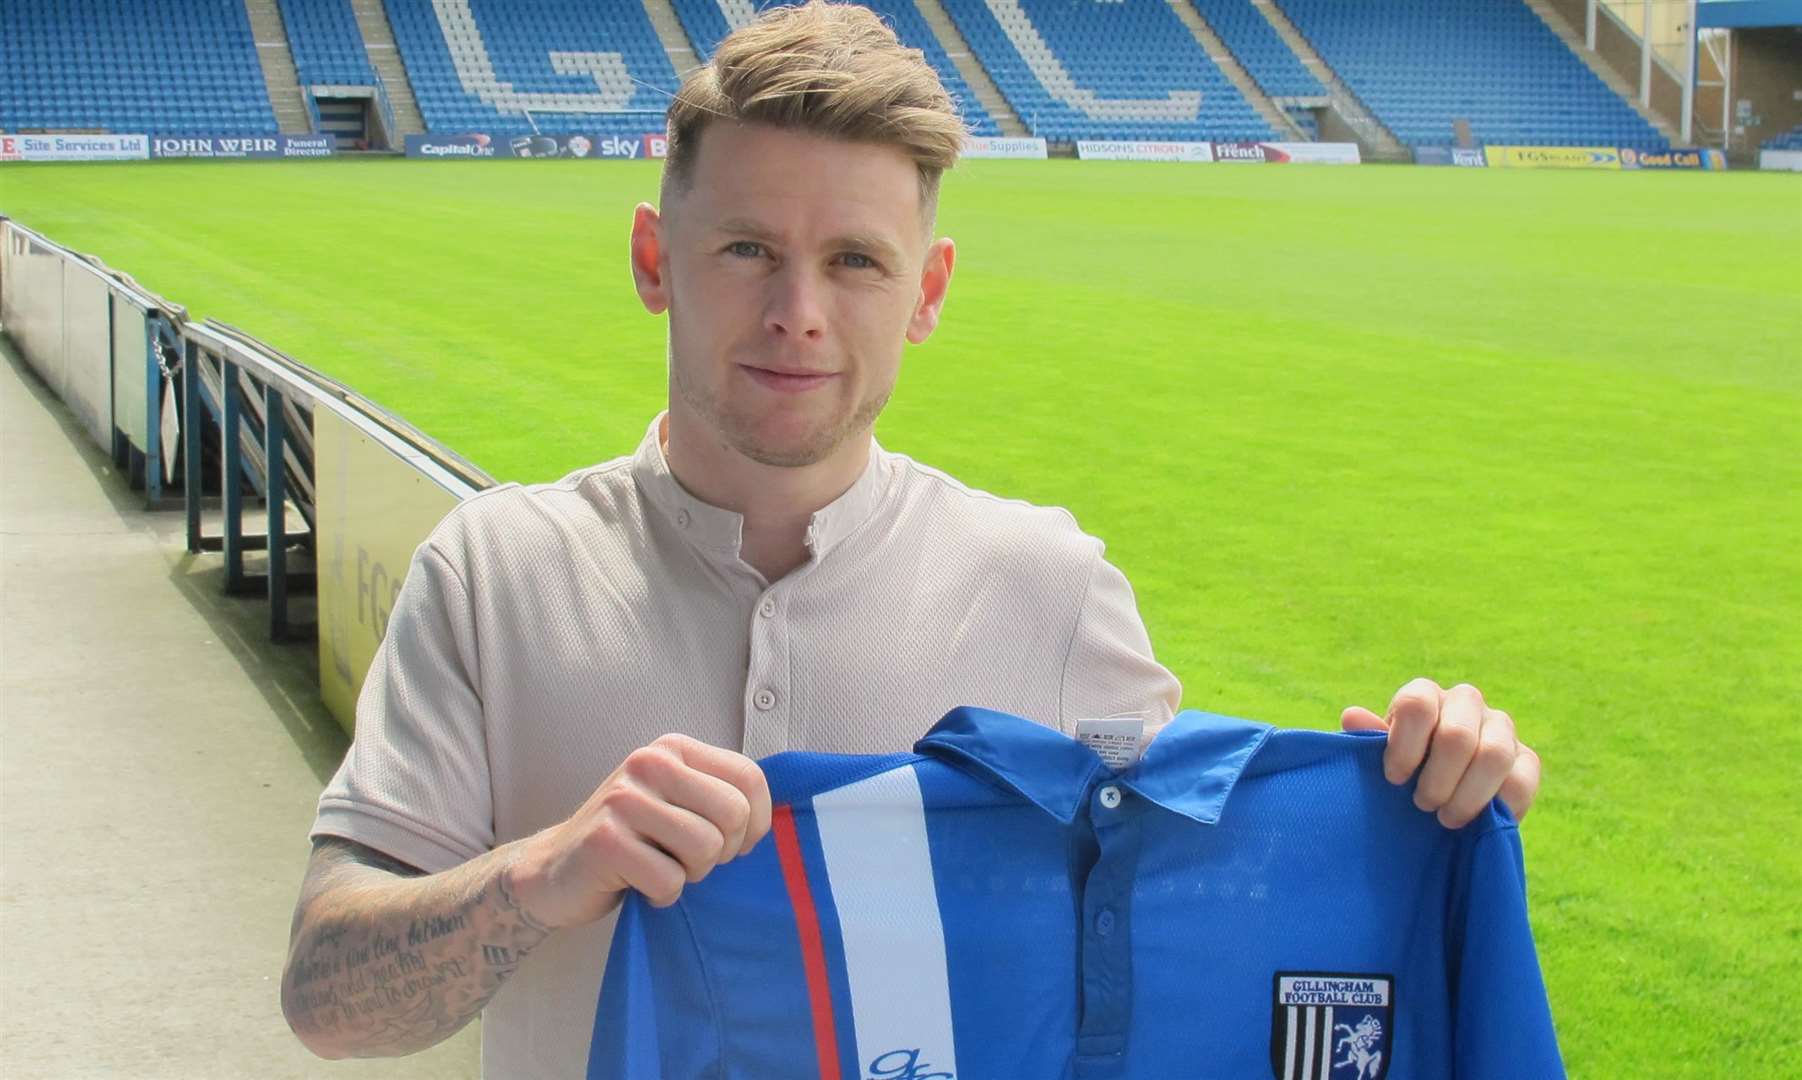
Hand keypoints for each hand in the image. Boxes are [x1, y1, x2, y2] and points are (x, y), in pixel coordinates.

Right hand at [509, 734, 771, 928]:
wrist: (555, 872)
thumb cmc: (632, 841)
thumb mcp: (677, 803)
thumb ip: (720, 796)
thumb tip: (782, 817)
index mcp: (673, 749)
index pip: (750, 778)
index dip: (755, 823)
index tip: (734, 846)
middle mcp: (649, 763)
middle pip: (732, 814)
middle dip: (721, 852)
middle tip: (690, 861)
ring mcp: (623, 799)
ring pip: (704, 849)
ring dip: (689, 874)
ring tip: (661, 868)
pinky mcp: (604, 840)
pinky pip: (669, 880)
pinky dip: (661, 895)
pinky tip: (638, 885)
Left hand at [1342, 679, 1539, 827]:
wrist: (1438, 801)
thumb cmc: (1401, 774)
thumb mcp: (1380, 759)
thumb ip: (1368, 741)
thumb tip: (1353, 716)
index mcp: (1426, 695)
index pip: (1419, 703)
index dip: (1404, 745)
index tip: (1393, 780)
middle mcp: (1466, 702)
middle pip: (1457, 735)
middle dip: (1437, 780)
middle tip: (1422, 805)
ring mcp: (1501, 727)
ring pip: (1494, 755)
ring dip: (1466, 795)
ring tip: (1446, 818)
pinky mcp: (1527, 759)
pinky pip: (1522, 779)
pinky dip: (1498, 805)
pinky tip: (1477, 821)